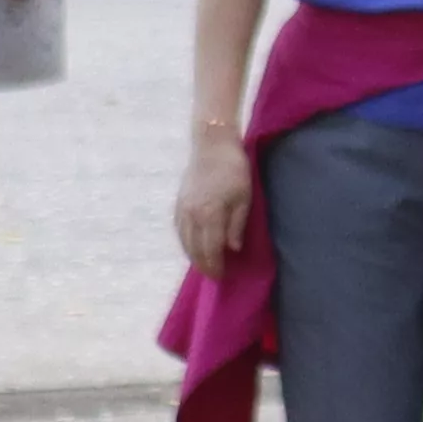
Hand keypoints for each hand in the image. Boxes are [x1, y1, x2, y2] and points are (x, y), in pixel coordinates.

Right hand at [173, 139, 257, 272]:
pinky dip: (185, 243)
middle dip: (204, 265)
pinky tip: (192, 247)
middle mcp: (191, 215)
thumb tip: (233, 249)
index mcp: (209, 215)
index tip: (223, 277)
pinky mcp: (178, 203)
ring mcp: (182, 209)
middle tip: (215, 276)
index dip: (216, 266)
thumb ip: (237, 225)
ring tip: (204, 265)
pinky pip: (179, 230)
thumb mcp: (244, 197)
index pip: (211, 250)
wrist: (211, 144)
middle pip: (195, 249)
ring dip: (193, 257)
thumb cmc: (234, 169)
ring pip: (184, 242)